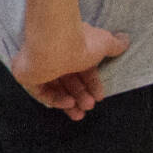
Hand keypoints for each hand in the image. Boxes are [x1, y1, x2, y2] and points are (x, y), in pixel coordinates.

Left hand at [12, 20, 130, 119]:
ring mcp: (39, 66)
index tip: (100, 97)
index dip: (92, 84)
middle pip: (69, 81)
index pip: (83, 70)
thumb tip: (125, 39)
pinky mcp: (26, 76)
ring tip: (80, 113)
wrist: (54, 43)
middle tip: (89, 106)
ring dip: (70, 102)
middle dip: (81, 96)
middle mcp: (55, 57)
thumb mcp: (104, 43)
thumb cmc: (80, 42)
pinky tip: (69, 103)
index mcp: (72, 49)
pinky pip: (42, 92)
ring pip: (56, 88)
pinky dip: (56, 99)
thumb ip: (115, 45)